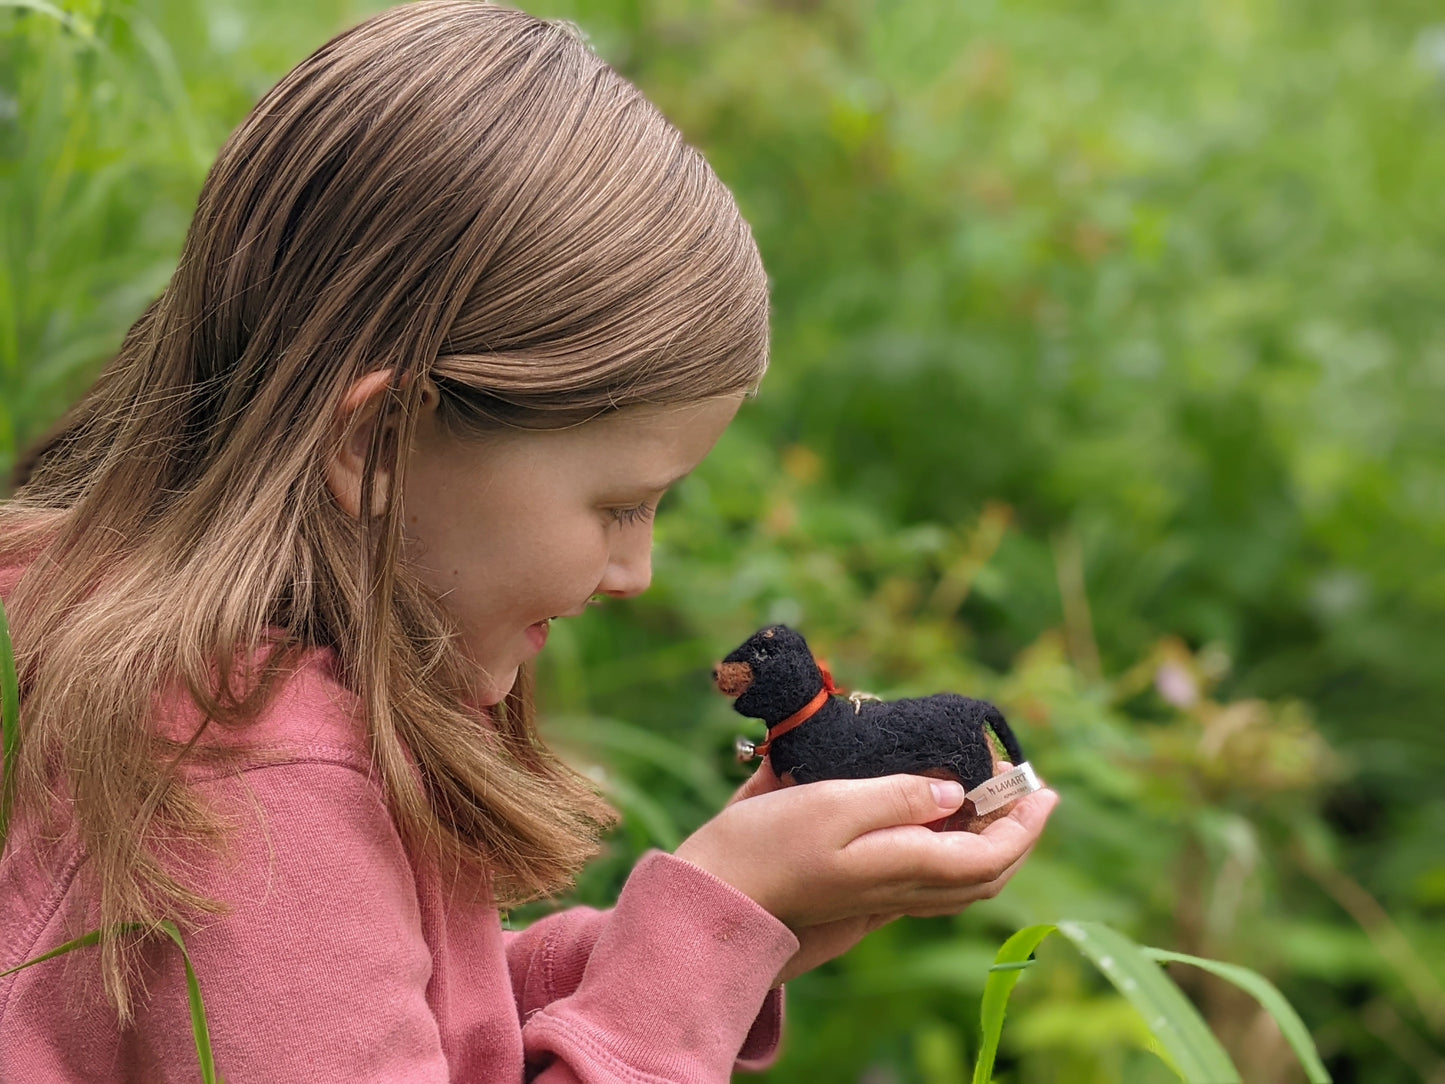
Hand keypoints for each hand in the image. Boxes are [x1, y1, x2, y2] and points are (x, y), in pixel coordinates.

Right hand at [674, 761, 1058, 983]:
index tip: (1043, 787)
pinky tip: (943, 814)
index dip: (1025, 825)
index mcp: (903, 866)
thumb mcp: (833, 803)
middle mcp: (902, 887)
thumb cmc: (768, 843)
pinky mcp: (864, 887)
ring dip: (991, 840)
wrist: (719, 890)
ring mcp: (883, 891)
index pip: (992, 857)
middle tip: (1026, 788)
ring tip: (993, 795)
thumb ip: (898, 797)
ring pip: (962, 879)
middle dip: (1018, 833)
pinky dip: (955, 848)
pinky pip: (931, 877)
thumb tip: (954, 794)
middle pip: (987, 874)